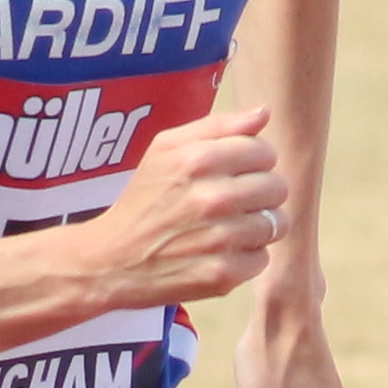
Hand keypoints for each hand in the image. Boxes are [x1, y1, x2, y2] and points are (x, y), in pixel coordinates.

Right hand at [82, 106, 285, 310]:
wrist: (110, 260)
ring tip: (228, 229)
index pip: (265, 152)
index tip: (235, 174)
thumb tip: (264, 113)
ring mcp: (220, 239)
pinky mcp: (223, 274)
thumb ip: (217, 127)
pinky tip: (220, 254)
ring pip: (275, 224)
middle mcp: (212, 197)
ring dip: (257, 227)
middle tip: (233, 204)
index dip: (254, 163)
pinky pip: (262, 258)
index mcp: (199, 159)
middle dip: (260, 194)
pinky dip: (246, 258)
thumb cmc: (142, 200)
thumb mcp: (165, 149)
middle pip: (277, 187)